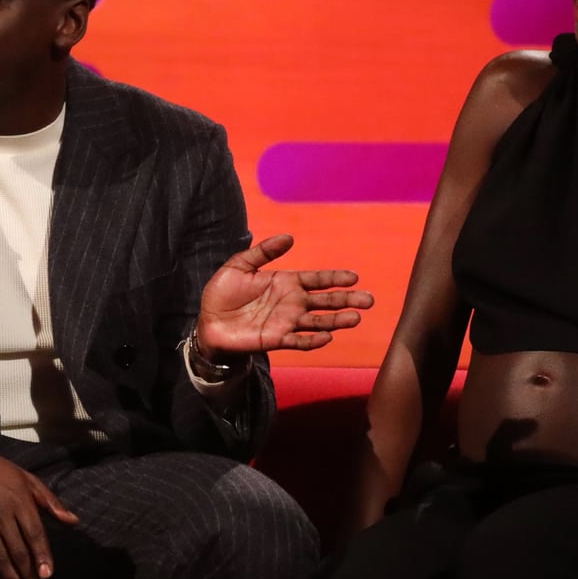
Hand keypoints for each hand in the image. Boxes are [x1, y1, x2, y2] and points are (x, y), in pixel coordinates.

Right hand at [0, 438, 78, 578]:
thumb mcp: (27, 479)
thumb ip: (50, 502)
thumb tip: (74, 521)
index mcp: (20, 501)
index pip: (34, 533)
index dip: (42, 555)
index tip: (48, 573)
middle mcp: (2, 514)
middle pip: (18, 550)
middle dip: (28, 572)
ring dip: (11, 577)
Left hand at [197, 232, 373, 358]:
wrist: (207, 321)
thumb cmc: (222, 293)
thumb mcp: (239, 265)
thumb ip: (263, 252)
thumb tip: (290, 237)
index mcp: (286, 283)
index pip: (317, 280)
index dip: (335, 278)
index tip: (354, 277)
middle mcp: (291, 303)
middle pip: (326, 301)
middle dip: (347, 300)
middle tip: (369, 300)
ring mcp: (286, 322)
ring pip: (318, 322)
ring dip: (337, 321)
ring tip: (356, 318)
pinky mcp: (275, 340)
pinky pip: (298, 341)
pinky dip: (313, 340)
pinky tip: (327, 337)